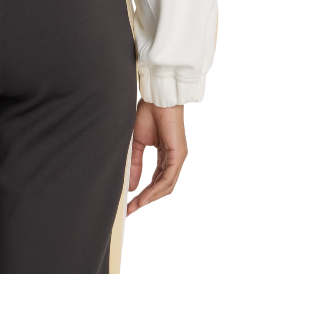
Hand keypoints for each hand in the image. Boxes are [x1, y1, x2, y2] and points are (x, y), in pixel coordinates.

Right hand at [127, 101, 186, 216]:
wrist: (156, 99)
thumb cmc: (148, 115)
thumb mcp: (138, 143)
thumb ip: (136, 163)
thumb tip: (131, 184)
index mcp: (165, 156)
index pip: (156, 180)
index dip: (144, 193)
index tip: (130, 203)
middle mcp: (174, 159)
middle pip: (161, 186)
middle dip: (146, 199)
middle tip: (131, 210)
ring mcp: (178, 158)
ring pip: (166, 185)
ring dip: (150, 197)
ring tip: (136, 206)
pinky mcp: (178, 155)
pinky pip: (167, 177)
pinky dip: (156, 189)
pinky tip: (145, 196)